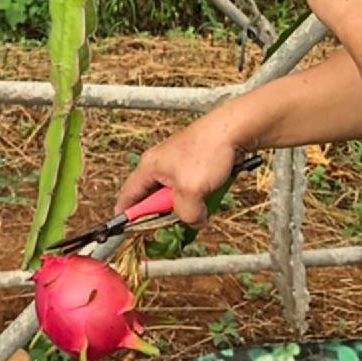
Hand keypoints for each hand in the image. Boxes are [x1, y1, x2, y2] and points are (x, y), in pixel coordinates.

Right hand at [115, 114, 246, 225]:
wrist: (234, 129)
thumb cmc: (207, 152)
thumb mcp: (191, 190)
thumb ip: (187, 214)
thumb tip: (194, 221)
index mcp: (150, 166)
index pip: (129, 195)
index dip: (126, 214)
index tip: (126, 231)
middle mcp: (160, 165)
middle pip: (154, 198)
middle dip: (165, 213)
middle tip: (176, 222)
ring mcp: (178, 165)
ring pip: (176, 195)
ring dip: (188, 205)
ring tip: (202, 204)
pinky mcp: (196, 165)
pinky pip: (192, 189)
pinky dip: (200, 197)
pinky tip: (211, 196)